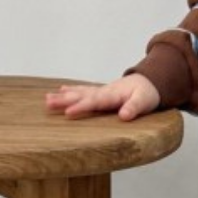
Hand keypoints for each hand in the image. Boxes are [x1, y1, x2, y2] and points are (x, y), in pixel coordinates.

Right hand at [45, 74, 160, 121]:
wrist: (150, 81)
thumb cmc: (147, 93)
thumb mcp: (145, 101)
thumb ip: (134, 108)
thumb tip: (124, 116)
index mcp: (113, 94)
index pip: (94, 101)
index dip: (81, 107)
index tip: (67, 112)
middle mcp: (104, 91)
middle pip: (81, 95)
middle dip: (64, 100)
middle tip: (47, 102)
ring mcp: (101, 91)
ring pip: (79, 92)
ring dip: (64, 95)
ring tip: (47, 98)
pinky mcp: (101, 92)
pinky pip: (83, 90)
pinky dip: (72, 90)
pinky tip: (61, 90)